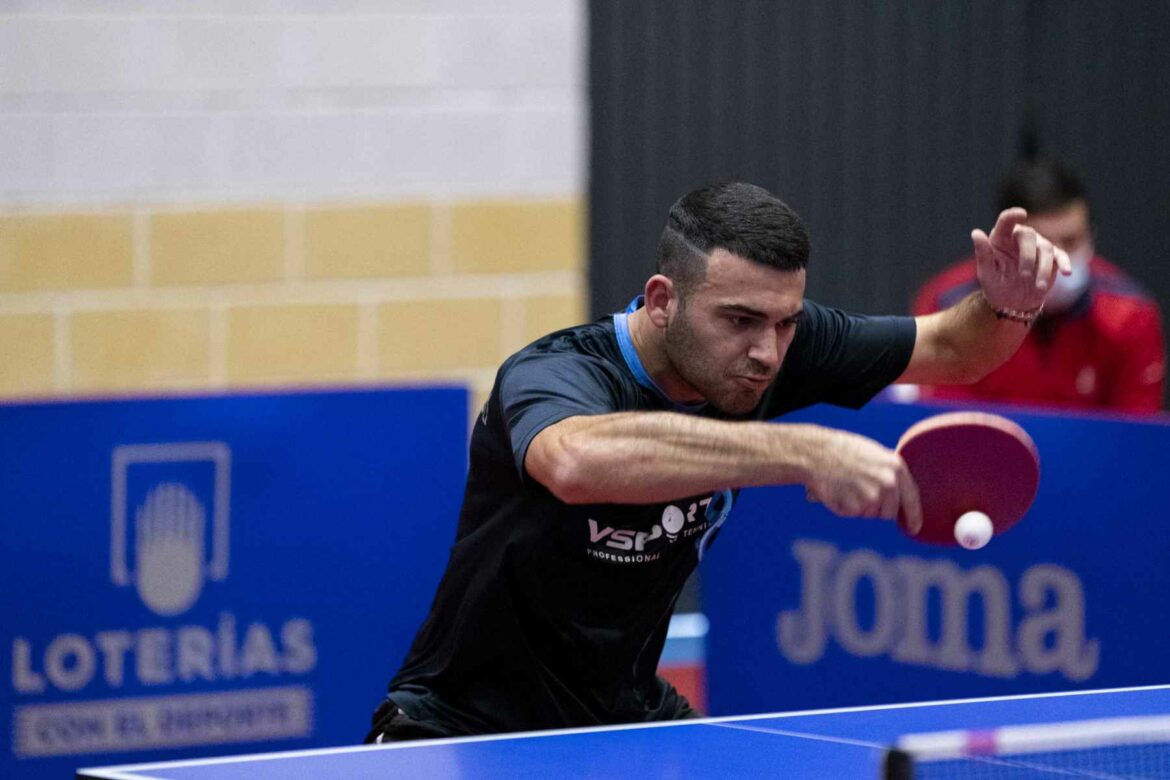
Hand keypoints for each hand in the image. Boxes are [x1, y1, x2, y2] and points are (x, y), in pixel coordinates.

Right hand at [803, 429, 922, 533]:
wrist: (815, 453)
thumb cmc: (842, 450)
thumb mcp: (873, 455)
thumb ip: (889, 474)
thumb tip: (897, 497)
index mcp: (896, 467)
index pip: (912, 499)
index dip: (913, 516)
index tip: (914, 529)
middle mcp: (889, 483)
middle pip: (889, 512)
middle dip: (877, 509)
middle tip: (858, 491)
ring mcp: (872, 497)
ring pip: (870, 514)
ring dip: (859, 506)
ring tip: (845, 485)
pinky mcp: (856, 507)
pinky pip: (853, 514)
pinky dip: (844, 507)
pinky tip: (837, 490)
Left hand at [973, 208, 1072, 312]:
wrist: (1012, 303)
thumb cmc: (995, 285)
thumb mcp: (986, 273)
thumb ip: (982, 253)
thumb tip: (976, 232)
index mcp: (1001, 238)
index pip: (1006, 221)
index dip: (1013, 215)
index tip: (1021, 214)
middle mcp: (1020, 237)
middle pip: (1029, 235)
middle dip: (1028, 256)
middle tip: (1024, 275)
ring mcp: (1038, 246)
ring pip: (1046, 248)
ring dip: (1043, 268)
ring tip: (1039, 287)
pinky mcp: (1052, 258)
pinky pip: (1060, 256)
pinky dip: (1064, 263)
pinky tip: (1067, 272)